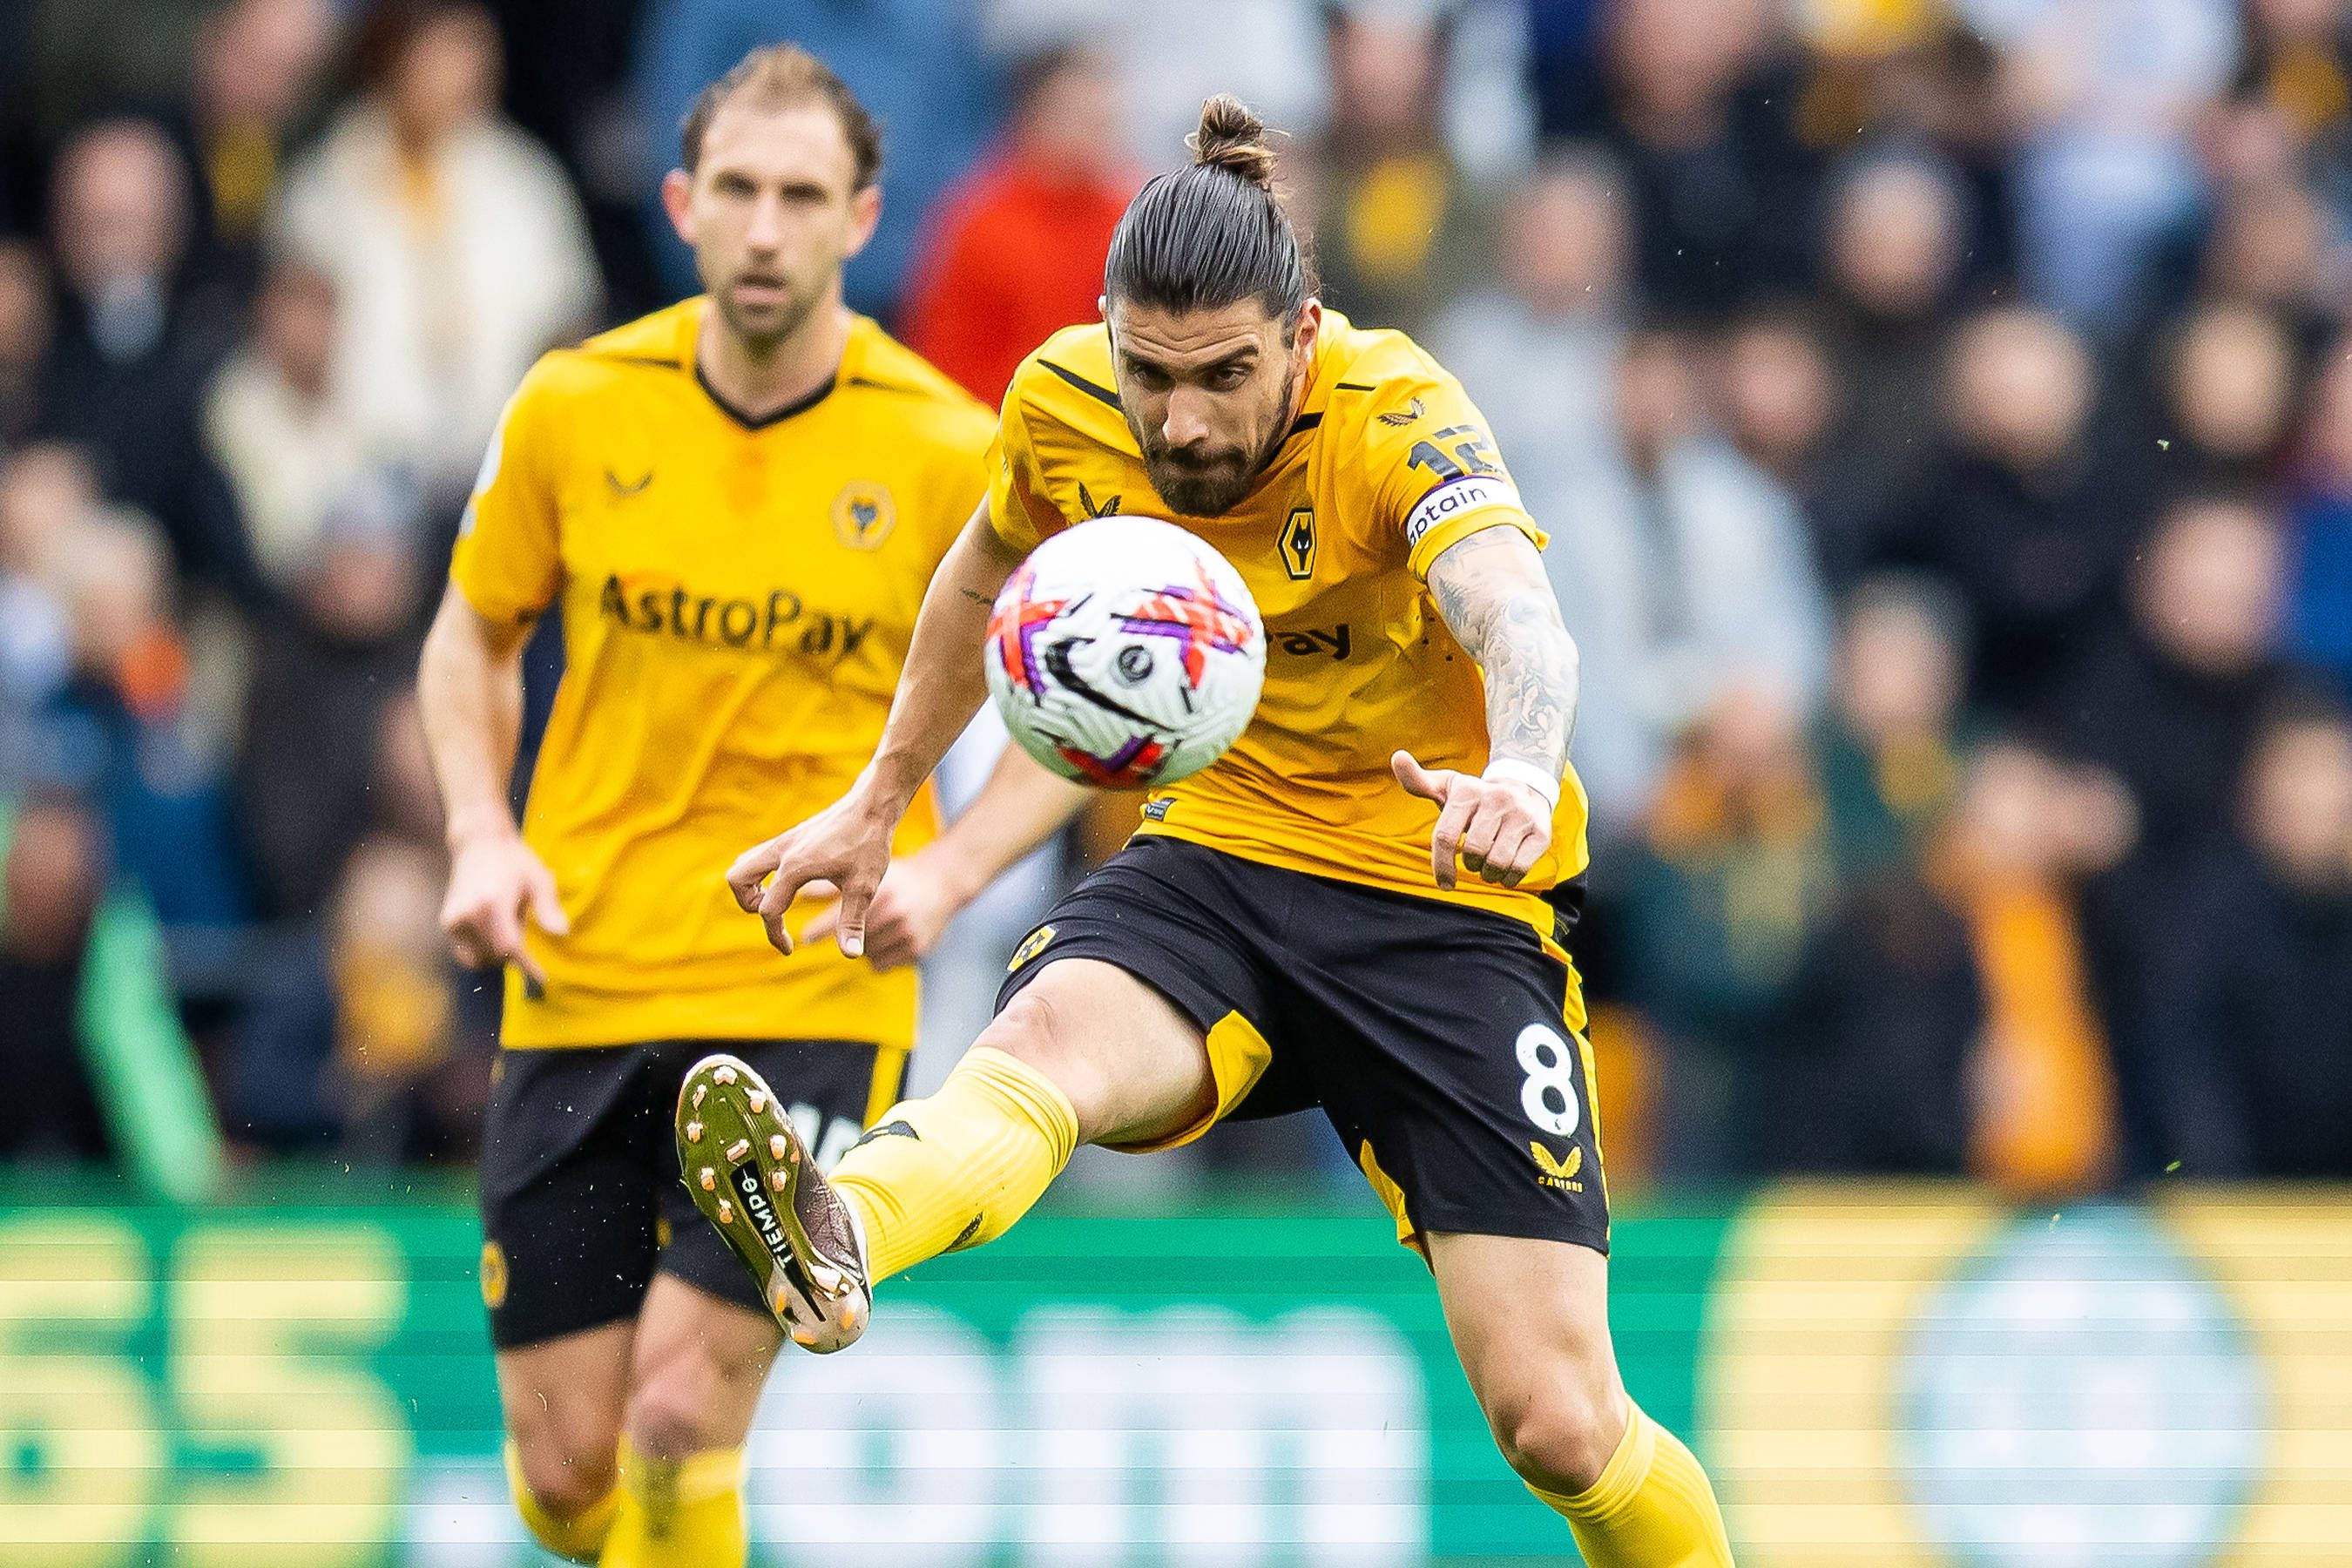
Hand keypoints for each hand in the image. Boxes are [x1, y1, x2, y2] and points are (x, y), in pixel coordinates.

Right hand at [440, 830, 567, 985]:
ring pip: (480, 958)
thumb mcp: (539, 879)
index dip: (526, 965)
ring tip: (505, 922)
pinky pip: (467, 952)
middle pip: (496, 955)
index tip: (542, 978)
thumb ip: (549, 908)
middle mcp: (469, 914)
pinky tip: (492, 927)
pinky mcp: (447, 923)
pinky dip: (483, 949)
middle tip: (521, 922)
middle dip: (515, 952)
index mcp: (492, 903)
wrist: (479, 844)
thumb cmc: (514, 861)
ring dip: (498, 952)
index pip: (509, 947)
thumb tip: (562, 933)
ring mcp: (454, 919)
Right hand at [727, 778, 898, 956]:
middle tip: (775, 915)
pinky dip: (761, 874)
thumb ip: (853, 921)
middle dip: (748, 904)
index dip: (775, 935)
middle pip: (737, 879)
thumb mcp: (864, 887)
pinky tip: (790, 883)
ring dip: (750, 887)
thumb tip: (851, 955)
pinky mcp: (790, 836)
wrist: (872, 804)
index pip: (768, 910)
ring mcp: (783, 840)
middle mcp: (781, 850)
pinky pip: (759, 856)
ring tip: (777, 900)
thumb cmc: (869, 843)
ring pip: (744, 863)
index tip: (789, 950)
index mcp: (795, 866)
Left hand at [799, 846, 973, 972]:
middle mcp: (891, 914)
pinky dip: (878, 956)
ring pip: (866, 955)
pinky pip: (880, 965)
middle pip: (851, 940)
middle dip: (848, 935)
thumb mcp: (872, 874)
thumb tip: (800, 892)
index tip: (805, 938)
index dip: (819, 931)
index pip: (838, 919)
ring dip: (866, 947)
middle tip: (854, 925)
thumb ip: (836, 886)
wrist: (944, 883)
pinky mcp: (916, 949)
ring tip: (879, 928)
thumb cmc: (899, 877)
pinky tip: (888, 939)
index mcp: (877, 894)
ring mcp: (905, 933)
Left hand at [1392, 750, 1552, 890]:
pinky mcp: (1541, 833)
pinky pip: (1519, 869)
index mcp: (1467, 791)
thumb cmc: (1475, 797)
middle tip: (1475, 858)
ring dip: (1489, 874)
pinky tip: (1505, 869)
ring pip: (1497, 863)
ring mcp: (1521, 816)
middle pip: (1474, 852)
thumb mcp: (1447, 787)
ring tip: (1489, 864)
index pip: (1447, 836)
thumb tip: (1397, 757)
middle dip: (1471, 864)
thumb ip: (1417, 781)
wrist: (1525, 787)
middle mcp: (1496, 799)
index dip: (1442, 866)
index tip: (1444, 884)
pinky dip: (1508, 878)